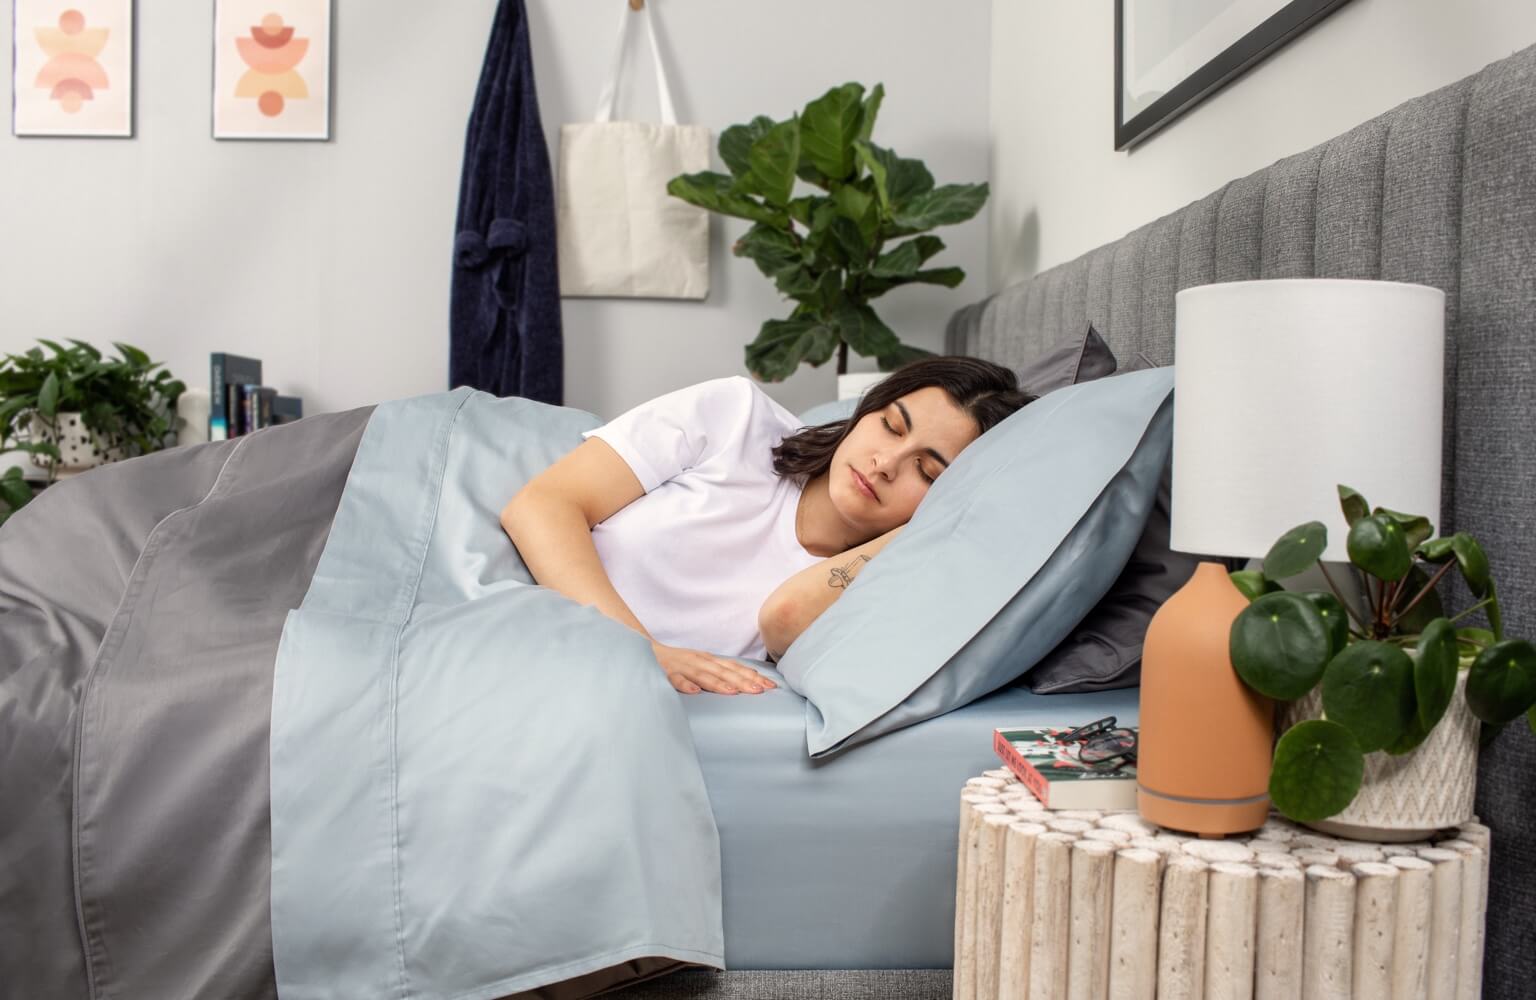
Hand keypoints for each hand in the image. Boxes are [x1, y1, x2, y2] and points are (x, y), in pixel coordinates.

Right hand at [650, 642, 777, 695]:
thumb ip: (720, 673)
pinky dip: (685, 685)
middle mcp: (699, 661)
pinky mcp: (666, 673)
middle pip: (724, 672)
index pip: (735, 668)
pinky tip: (695, 692)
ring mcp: (683, 667)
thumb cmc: (678, 662)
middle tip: (760, 691)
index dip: (753, 676)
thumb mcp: (701, 664)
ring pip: (703, 676)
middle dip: (743, 681)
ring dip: (719, 684)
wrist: (646, 650)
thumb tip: (747, 682)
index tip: (770, 686)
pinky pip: (676, 680)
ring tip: (733, 692)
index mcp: (709, 660)